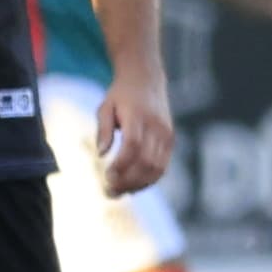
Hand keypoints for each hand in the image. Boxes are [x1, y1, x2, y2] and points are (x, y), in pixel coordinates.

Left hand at [96, 70, 176, 197]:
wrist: (146, 79)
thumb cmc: (121, 95)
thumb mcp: (105, 106)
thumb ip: (103, 130)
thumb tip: (100, 154)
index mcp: (138, 115)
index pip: (133, 145)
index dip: (121, 164)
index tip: (106, 176)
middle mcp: (156, 126)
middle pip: (146, 161)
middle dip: (128, 181)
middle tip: (109, 192)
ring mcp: (167, 134)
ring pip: (157, 168)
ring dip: (138, 185)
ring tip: (119, 192)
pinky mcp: (171, 140)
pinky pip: (163, 166)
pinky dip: (148, 180)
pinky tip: (132, 186)